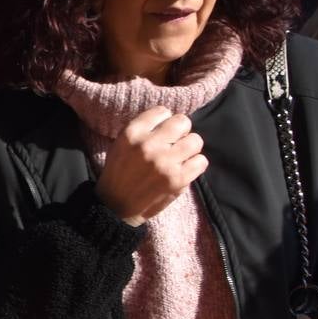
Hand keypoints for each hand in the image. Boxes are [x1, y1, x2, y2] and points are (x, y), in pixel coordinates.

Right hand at [94, 106, 206, 226]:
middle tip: (175, 143)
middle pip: (183, 122)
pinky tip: (184, 170)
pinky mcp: (177, 179)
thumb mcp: (121, 145)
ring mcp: (164, 162)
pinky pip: (201, 161)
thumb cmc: (120, 173)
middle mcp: (148, 145)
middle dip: (182, 132)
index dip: (165, 121)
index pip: (163, 111)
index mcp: (131, 134)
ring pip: (195, 141)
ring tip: (180, 157)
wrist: (116, 206)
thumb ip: (143, 131)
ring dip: (190, 148)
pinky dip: (195, 165)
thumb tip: (172, 119)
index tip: (162, 132)